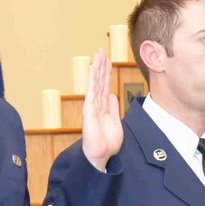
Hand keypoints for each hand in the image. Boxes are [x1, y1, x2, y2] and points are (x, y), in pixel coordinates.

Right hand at [81, 48, 123, 169]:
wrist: (101, 155)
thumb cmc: (107, 142)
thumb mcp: (115, 121)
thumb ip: (113, 107)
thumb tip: (112, 95)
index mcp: (104, 106)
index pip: (105, 85)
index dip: (107, 72)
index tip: (107, 60)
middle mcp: (97, 104)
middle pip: (100, 80)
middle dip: (101, 65)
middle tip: (102, 50)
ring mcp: (92, 106)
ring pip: (95, 83)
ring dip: (97, 68)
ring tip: (98, 54)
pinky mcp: (89, 110)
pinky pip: (91, 91)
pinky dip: (92, 80)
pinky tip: (93, 69)